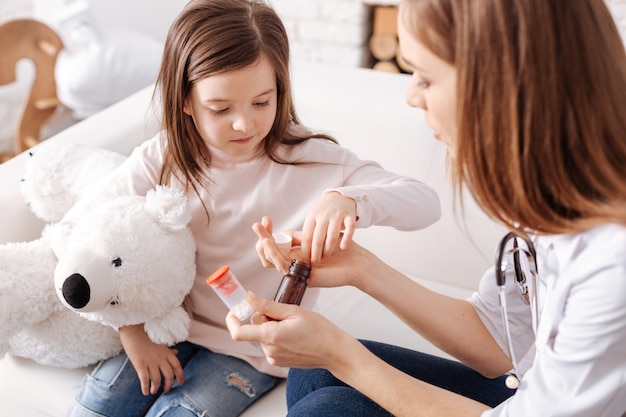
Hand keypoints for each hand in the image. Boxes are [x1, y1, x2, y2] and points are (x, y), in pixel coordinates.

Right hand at [119, 324, 184, 394]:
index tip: (181, 382)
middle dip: (168, 385)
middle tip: (166, 390)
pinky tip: (145, 392)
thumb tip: (176, 353)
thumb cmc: (146, 335)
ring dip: (156, 388)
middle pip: (169, 375)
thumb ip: (168, 349)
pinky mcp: (140, 364)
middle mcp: (160, 358)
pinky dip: (145, 387)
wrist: (133, 329)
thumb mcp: (160, 342)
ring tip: (153, 392)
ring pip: (157, 379)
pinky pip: (144, 379)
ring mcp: (150, 361)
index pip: (177, 366)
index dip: (180, 375)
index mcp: (166, 352)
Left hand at [226, 292, 354, 368]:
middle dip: (263, 318)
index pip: (239, 332)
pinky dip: (276, 336)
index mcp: (271, 336)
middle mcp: (269, 350)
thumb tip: (249, 297)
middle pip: (254, 329)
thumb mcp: (293, 311)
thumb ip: (267, 305)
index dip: (232, 321)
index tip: (234, 310)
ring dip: (271, 327)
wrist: (334, 351)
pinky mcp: (279, 362)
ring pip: (262, 336)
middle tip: (282, 313)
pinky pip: (270, 344)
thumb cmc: (319, 330)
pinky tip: (293, 334)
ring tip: (293, 325)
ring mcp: (274, 358)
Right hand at [253, 219, 376, 288]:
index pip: (275, 245)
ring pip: (272, 260)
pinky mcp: (300, 276)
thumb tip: (281, 230)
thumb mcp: (316, 236)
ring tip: (262, 235)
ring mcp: (296, 271)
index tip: (266, 220)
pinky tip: (269, 243)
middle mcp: (294, 264)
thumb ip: (298, 235)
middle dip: (261, 238)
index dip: (267, 233)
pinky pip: (282, 266)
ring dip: (265, 246)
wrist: (356, 261)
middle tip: (257, 226)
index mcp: (296, 254)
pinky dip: (274, 253)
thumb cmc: (340, 249)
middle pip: (269, 253)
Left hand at [301, 191, 356, 264]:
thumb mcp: (312, 217)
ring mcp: (337, 215)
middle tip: (315, 264)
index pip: (307, 236)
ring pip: (332, 235)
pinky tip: (343, 247)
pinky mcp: (350, 216)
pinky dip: (347, 238)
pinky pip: (349, 228)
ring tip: (326, 257)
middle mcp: (324, 215)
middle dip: (316, 254)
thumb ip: (305, 231)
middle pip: (318, 238)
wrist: (340, 196)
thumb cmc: (324, 211)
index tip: (305, 260)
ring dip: (328, 249)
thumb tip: (293, 248)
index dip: (306, 250)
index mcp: (312, 216)